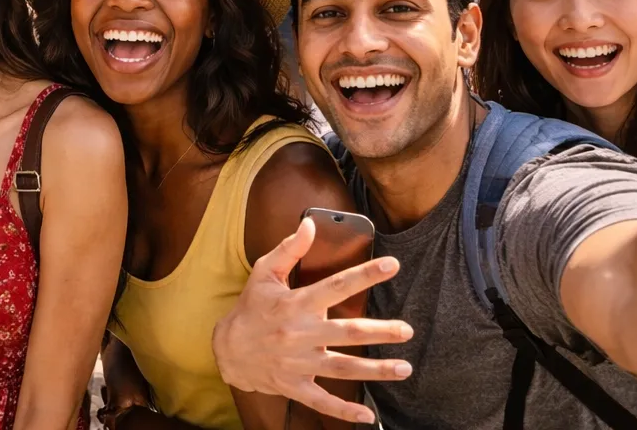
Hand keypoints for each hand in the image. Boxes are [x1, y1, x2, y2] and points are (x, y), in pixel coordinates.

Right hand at [211, 217, 411, 424]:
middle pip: (347, 332)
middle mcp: (300, 334)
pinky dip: (344, 411)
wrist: (228, 348)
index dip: (365, 274)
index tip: (392, 265)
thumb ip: (288, 249)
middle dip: (380, 331)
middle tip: (407, 330)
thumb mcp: (263, 273)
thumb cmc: (250, 307)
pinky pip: (322, 400)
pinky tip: (367, 415)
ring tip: (404, 368)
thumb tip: (310, 225)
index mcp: (295, 304)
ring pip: (343, 368)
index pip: (336, 285)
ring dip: (375, 370)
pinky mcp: (296, 385)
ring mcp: (299, 362)